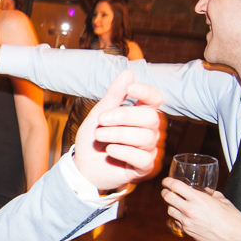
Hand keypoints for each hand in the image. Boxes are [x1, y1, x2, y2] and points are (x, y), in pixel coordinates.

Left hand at [70, 71, 164, 192]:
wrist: (84, 167)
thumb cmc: (94, 140)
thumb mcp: (100, 114)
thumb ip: (114, 95)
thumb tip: (129, 73)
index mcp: (141, 114)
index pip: (156, 99)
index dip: (146, 92)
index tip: (130, 90)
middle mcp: (150, 130)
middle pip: (150, 117)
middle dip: (123, 116)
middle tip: (101, 121)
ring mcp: (149, 149)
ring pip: (145, 137)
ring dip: (117, 134)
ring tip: (99, 136)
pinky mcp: (145, 167)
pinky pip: (142, 157)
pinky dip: (123, 152)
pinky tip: (109, 150)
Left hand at [162, 178, 240, 240]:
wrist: (236, 239)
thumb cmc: (233, 219)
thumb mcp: (222, 200)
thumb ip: (211, 193)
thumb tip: (204, 191)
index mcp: (198, 199)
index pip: (175, 186)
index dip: (168, 181)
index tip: (166, 181)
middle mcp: (190, 210)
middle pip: (167, 198)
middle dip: (166, 192)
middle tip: (167, 191)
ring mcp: (187, 222)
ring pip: (169, 210)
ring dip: (171, 206)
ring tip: (177, 204)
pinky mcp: (188, 233)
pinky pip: (176, 223)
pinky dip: (177, 218)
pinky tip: (183, 216)